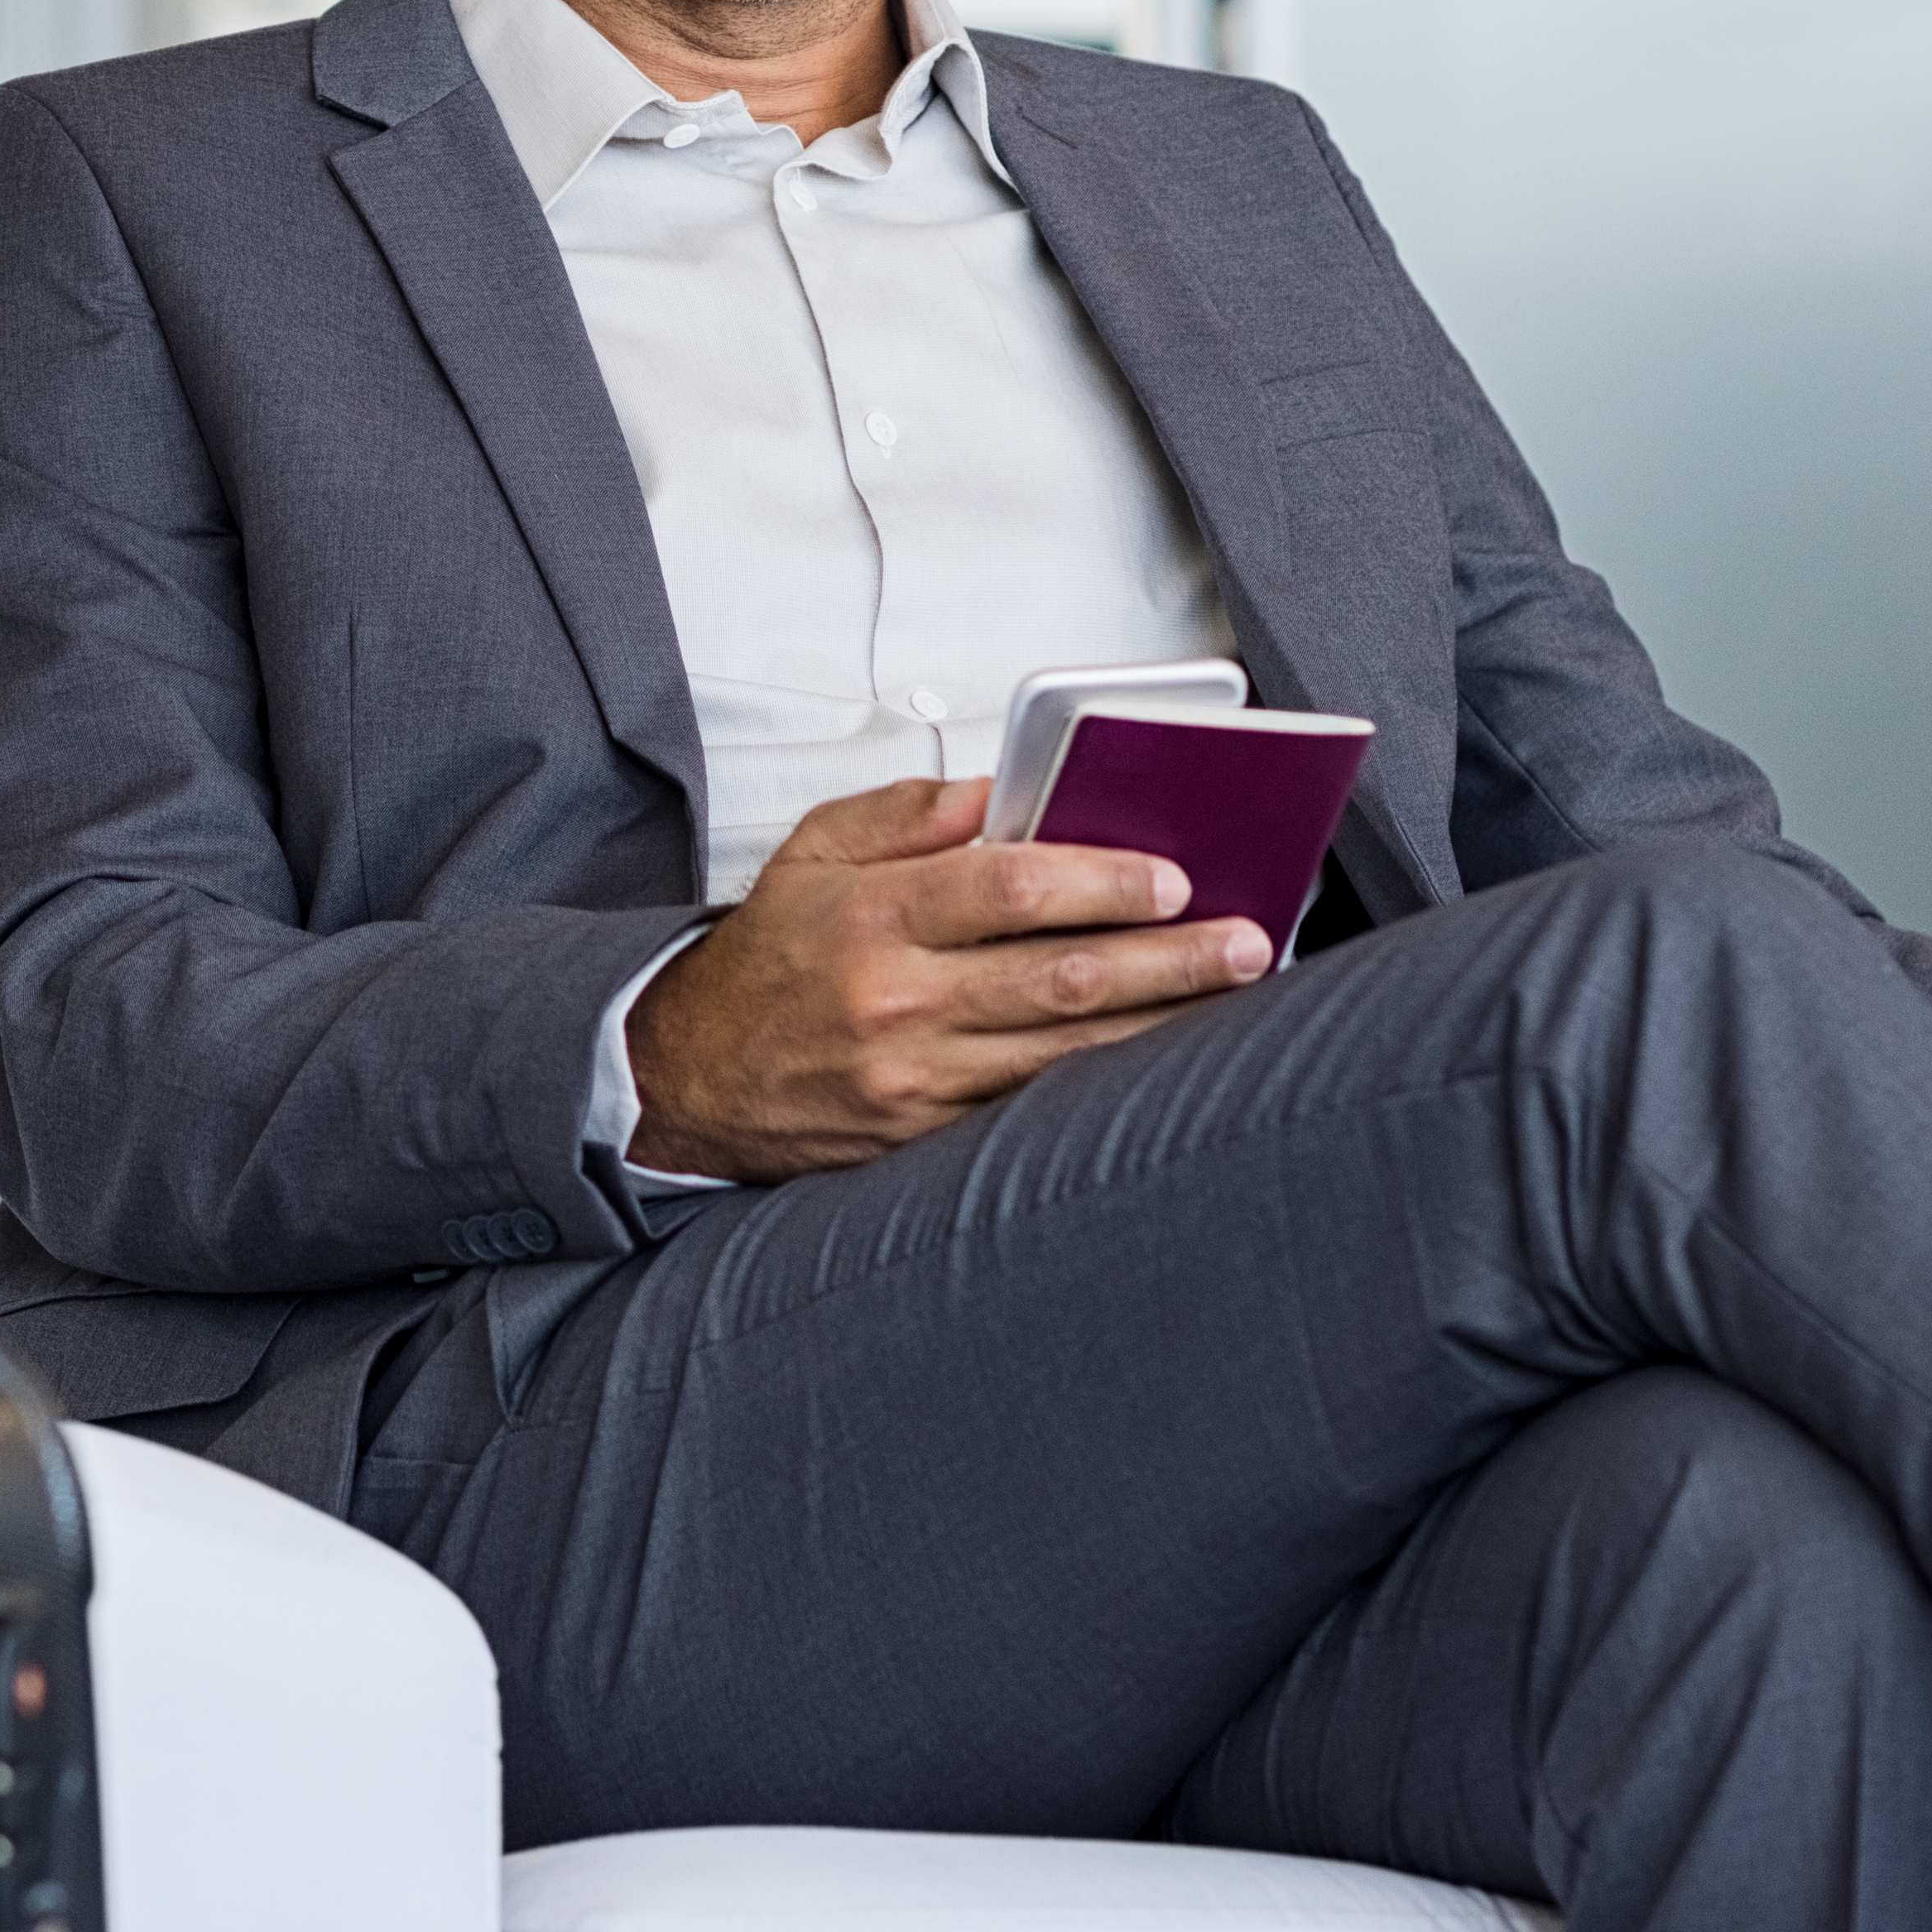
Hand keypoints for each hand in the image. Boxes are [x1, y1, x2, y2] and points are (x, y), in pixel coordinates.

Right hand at [622, 778, 1272, 1183]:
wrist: (687, 1078)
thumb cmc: (762, 962)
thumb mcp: (812, 852)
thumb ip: (911, 814)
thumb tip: (1009, 793)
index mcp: (869, 917)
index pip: (1006, 888)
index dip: (1099, 880)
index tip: (1170, 875)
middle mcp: (895, 1002)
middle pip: (1060, 976)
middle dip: (1170, 958)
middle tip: (1244, 940)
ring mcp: (914, 1081)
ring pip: (1067, 1051)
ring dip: (1162, 1023)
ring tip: (1232, 994)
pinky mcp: (925, 1138)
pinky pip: (1035, 1105)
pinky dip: (1106, 1081)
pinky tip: (1160, 1059)